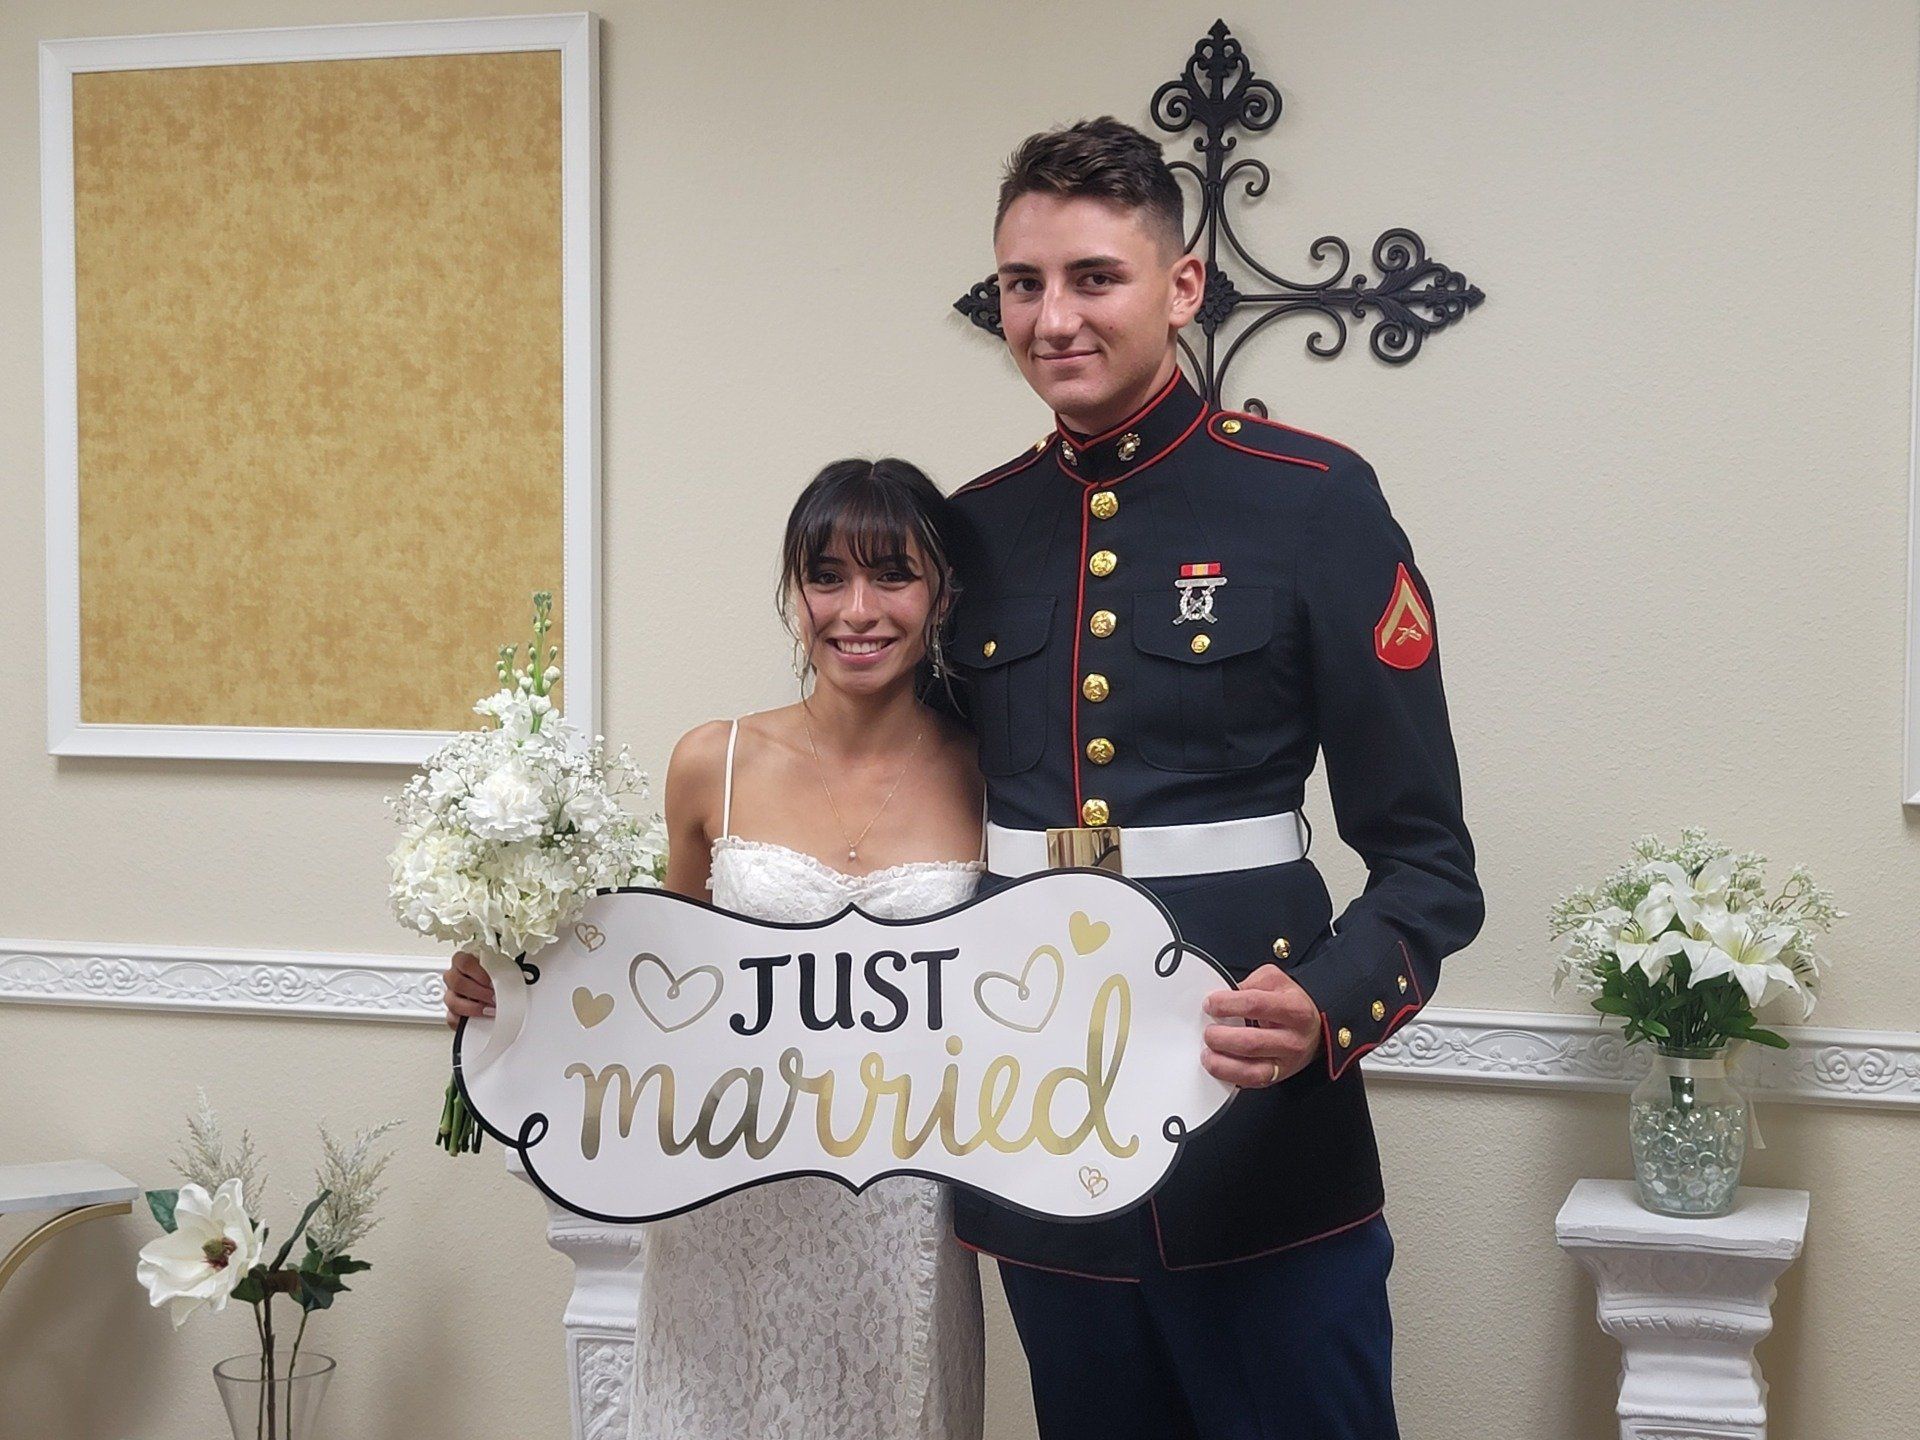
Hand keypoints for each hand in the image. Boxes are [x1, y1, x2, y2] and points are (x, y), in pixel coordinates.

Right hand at [443, 950, 496, 1030]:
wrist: (497, 994)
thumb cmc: (496, 978)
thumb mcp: (500, 969)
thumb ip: (499, 971)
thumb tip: (508, 980)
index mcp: (463, 962)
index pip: (464, 962)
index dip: (477, 973)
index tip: (491, 982)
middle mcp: (454, 977)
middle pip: (457, 982)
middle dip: (478, 992)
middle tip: (493, 998)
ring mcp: (451, 995)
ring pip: (453, 1002)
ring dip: (473, 1007)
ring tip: (490, 1010)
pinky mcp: (452, 1013)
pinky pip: (452, 1019)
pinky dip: (466, 1021)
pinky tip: (479, 1020)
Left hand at [1202, 964, 1322, 1087]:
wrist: (1313, 1031)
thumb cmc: (1291, 1005)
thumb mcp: (1275, 982)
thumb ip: (1250, 983)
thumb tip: (1223, 996)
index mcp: (1293, 1009)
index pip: (1254, 1004)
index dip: (1226, 1004)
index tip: (1210, 1004)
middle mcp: (1292, 1039)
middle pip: (1251, 1042)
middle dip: (1221, 1037)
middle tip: (1208, 1031)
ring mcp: (1285, 1062)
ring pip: (1251, 1070)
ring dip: (1221, 1063)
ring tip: (1208, 1052)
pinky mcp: (1275, 1077)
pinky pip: (1250, 1082)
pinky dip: (1229, 1076)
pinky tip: (1219, 1066)